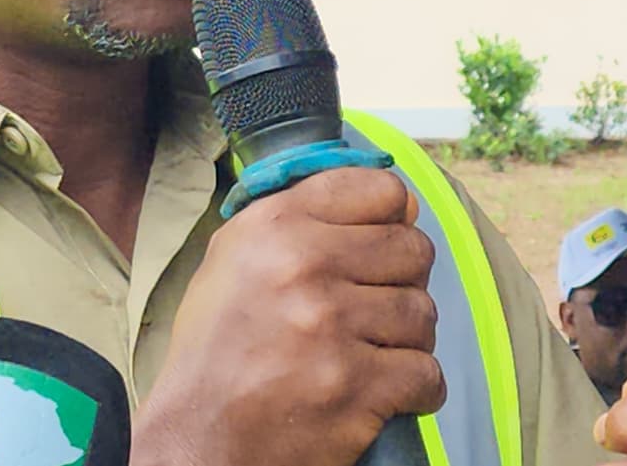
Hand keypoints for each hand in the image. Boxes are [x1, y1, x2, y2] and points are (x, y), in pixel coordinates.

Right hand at [135, 168, 440, 465]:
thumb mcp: (235, 257)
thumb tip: (402, 203)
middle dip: (403, 282)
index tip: (378, 248)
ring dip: (407, 339)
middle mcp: (302, 266)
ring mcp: (330, 326)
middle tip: (374, 309)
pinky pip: (426, 374)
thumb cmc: (219, 348)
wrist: (200, 435)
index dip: (391, 219)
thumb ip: (305, 218)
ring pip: (423, 313)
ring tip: (373, 354)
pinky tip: (387, 393)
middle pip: (413, 249)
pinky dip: (417, 390)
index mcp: (275, 225)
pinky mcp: (354, 386)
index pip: (381, 190)